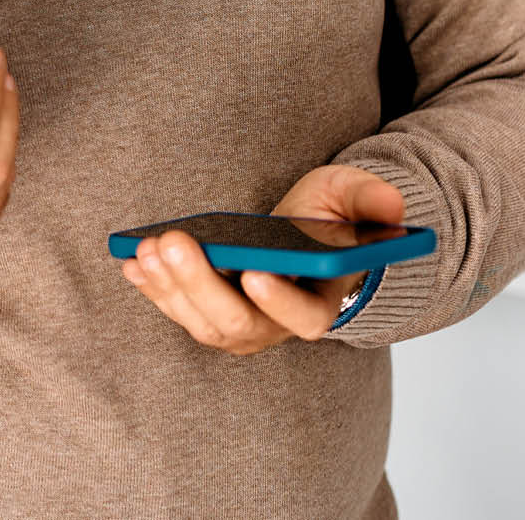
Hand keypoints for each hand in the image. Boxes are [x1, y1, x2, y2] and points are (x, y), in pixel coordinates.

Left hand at [120, 165, 404, 354]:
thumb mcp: (351, 198)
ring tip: (146, 247)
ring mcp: (239, 324)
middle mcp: (276, 325)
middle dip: (199, 284)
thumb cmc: (328, 217)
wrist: (300, 235)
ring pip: (201, 321)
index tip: (254, 272)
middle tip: (170, 244)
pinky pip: (178, 309)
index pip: (303, 316)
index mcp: (319, 302)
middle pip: (236, 323)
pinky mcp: (207, 312)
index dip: (279, 300)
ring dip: (169, 287)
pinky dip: (152, 288)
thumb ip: (370, 201)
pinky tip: (132, 261)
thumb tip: (392, 207)